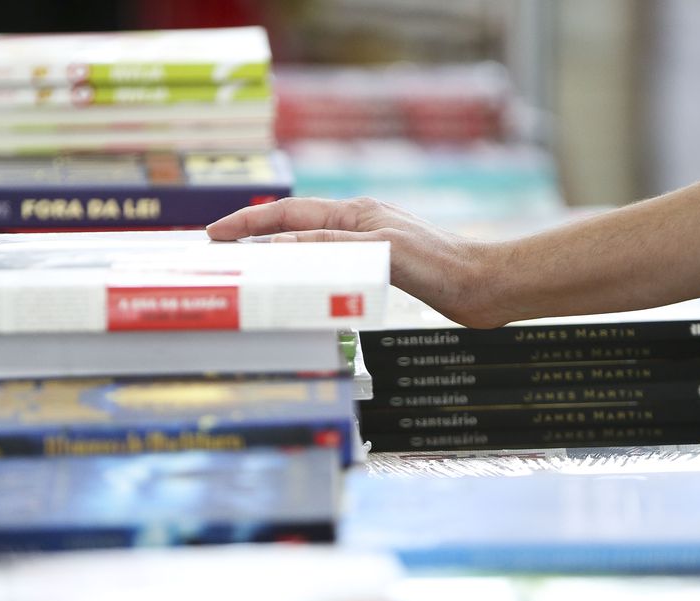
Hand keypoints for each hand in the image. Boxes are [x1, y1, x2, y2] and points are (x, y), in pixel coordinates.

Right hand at [207, 196, 510, 327]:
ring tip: (247, 269)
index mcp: (355, 214)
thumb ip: (329, 246)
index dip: (249, 222)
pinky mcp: (380, 268)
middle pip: (294, 226)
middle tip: (219, 250)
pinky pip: (328, 266)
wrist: (483, 286)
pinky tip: (297, 286)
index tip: (216, 233)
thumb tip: (278, 243)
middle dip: (255, 235)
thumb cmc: (441, 266)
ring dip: (276, 255)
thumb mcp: (379, 251)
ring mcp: (368, 245)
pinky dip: (303, 273)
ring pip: (308, 246)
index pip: (289, 214)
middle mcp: (358, 226)